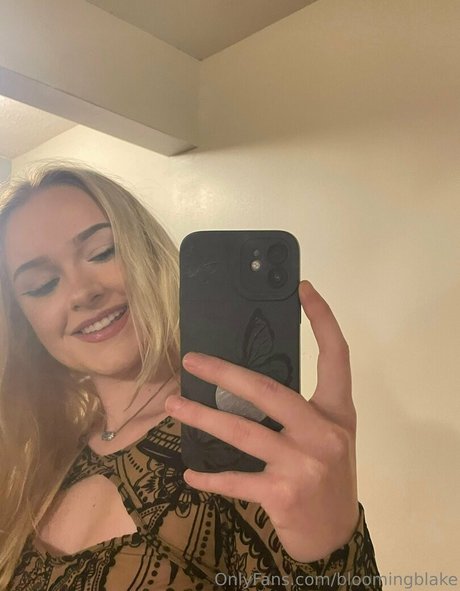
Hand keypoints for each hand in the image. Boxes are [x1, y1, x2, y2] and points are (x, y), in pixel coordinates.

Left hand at [165, 280, 358, 562]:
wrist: (336, 535)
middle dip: (224, 372)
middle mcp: (323, 432)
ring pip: (241, 431)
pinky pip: (236, 479)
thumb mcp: (326, 435)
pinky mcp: (283, 493)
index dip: (322, 318)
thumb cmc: (329, 476)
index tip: (302, 288)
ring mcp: (304, 463)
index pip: (336, 355)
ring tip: (172, 406)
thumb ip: (301, 409)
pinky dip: (210, 476)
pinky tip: (190, 472)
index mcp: (337, 411)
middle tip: (191, 360)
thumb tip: (246, 382)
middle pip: (268, 389)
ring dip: (201, 417)